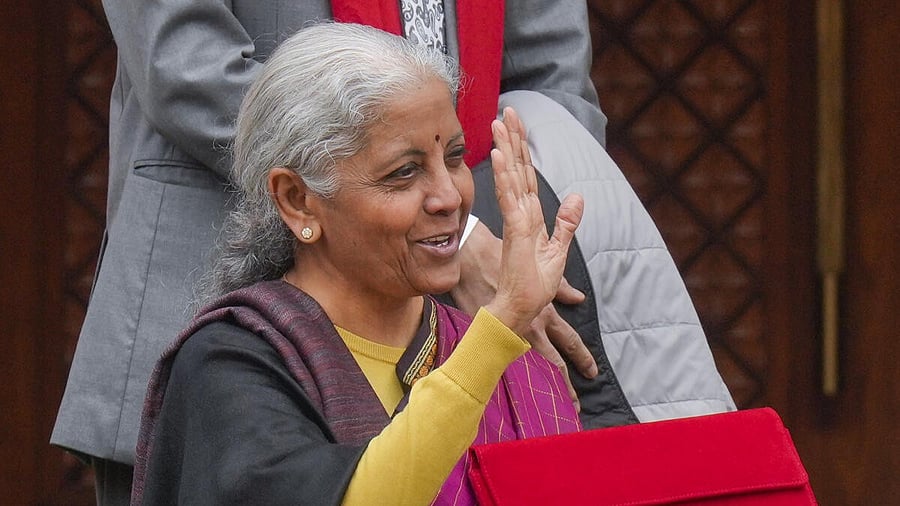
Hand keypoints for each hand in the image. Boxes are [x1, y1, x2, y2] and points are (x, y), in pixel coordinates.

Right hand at [453, 222, 598, 404]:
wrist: (472, 259)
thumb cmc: (506, 262)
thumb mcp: (539, 274)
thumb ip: (561, 289)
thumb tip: (578, 297)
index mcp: (544, 312)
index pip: (570, 341)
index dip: (583, 358)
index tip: (592, 372)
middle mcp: (530, 328)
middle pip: (553, 364)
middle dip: (565, 386)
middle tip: (574, 405)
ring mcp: (508, 334)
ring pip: (529, 369)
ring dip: (539, 388)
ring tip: (546, 406)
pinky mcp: (487, 334)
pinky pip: (500, 360)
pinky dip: (509, 376)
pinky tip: (511, 391)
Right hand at [484, 107, 583, 346]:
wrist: (522, 308)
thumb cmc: (534, 285)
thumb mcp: (559, 251)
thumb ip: (567, 223)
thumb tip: (578, 196)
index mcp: (531, 216)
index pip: (527, 175)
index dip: (521, 149)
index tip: (515, 125)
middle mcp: (520, 213)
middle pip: (517, 169)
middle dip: (512, 139)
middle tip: (505, 112)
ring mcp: (516, 220)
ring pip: (511, 177)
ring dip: (504, 149)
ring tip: (498, 124)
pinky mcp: (514, 230)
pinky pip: (509, 198)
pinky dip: (504, 177)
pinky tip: (498, 157)